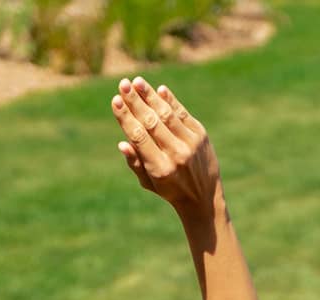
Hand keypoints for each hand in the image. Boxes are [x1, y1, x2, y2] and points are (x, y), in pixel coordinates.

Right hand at [112, 77, 218, 215]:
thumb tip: (122, 143)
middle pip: (151, 122)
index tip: (115, 101)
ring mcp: (190, 143)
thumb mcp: (149, 183)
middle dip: (135, 102)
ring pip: (166, 114)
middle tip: (123, 84)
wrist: (204, 197)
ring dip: (150, 96)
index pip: (139, 137)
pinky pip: (182, 114)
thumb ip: (135, 163)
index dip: (126, 118)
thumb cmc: (170, 189)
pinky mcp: (200, 135)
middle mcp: (176, 154)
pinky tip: (158, 90)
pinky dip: (170, 101)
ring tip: (137, 82)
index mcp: (160, 169)